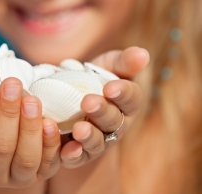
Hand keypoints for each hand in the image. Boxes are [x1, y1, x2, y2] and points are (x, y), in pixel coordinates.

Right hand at [0, 78, 60, 187]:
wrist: (3, 133)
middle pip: (1, 147)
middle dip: (8, 114)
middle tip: (13, 85)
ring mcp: (17, 177)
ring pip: (25, 158)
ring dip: (29, 128)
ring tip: (32, 100)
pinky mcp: (42, 173)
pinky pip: (48, 163)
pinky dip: (50, 143)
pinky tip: (50, 122)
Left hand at [60, 46, 149, 167]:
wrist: (71, 102)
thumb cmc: (95, 79)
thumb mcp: (109, 66)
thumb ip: (124, 61)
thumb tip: (143, 53)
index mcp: (127, 103)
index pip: (131, 98)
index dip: (122, 93)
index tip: (111, 87)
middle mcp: (116, 125)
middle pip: (113, 121)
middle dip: (102, 112)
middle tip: (88, 102)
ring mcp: (99, 141)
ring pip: (98, 142)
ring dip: (89, 136)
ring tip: (78, 129)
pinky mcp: (79, 153)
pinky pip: (78, 158)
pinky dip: (74, 155)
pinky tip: (68, 149)